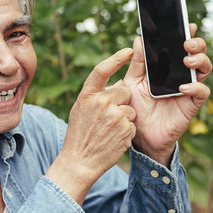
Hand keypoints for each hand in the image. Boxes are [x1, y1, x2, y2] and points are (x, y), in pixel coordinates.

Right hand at [46, 48, 135, 203]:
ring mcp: (115, 116)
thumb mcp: (81, 109)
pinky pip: (133, 124)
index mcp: (88, 95)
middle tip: (108, 117)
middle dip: (121, 102)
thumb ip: (97, 95)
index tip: (129, 51)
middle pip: (124, 92)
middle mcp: (102, 102)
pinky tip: (114, 138)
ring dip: (124, 118)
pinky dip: (126, 130)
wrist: (80, 161)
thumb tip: (119, 84)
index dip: (117, 58)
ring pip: (130, 109)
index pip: (103, 69)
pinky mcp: (126, 129)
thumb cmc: (80, 134)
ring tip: (109, 130)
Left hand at [123, 23, 211, 165]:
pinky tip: (183, 86)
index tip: (187, 24)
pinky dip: (195, 86)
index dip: (187, 34)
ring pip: (205, 69)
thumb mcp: (132, 82)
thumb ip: (137, 63)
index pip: (181, 46)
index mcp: (168, 66)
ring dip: (200, 61)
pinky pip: (201, 92)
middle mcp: (181, 75)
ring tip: (188, 60)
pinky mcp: (191, 105)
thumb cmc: (136, 107)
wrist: (138, 135)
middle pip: (197, 54)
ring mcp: (188, 89)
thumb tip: (138, 39)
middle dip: (197, 44)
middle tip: (187, 43)